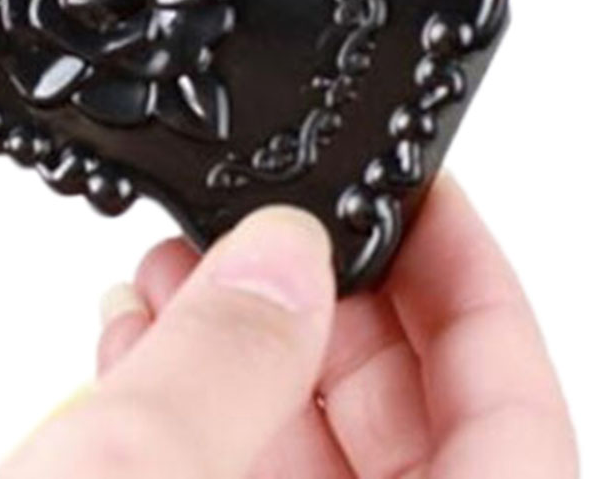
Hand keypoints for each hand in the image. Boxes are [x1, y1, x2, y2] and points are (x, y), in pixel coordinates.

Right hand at [1, 176, 576, 477]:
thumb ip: (224, 371)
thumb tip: (288, 255)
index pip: (514, 434)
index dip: (478, 299)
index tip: (429, 201)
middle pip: (412, 438)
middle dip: (336, 303)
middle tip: (282, 219)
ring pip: (312, 457)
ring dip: (251, 341)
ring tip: (184, 261)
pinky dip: (198, 399)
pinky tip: (139, 338)